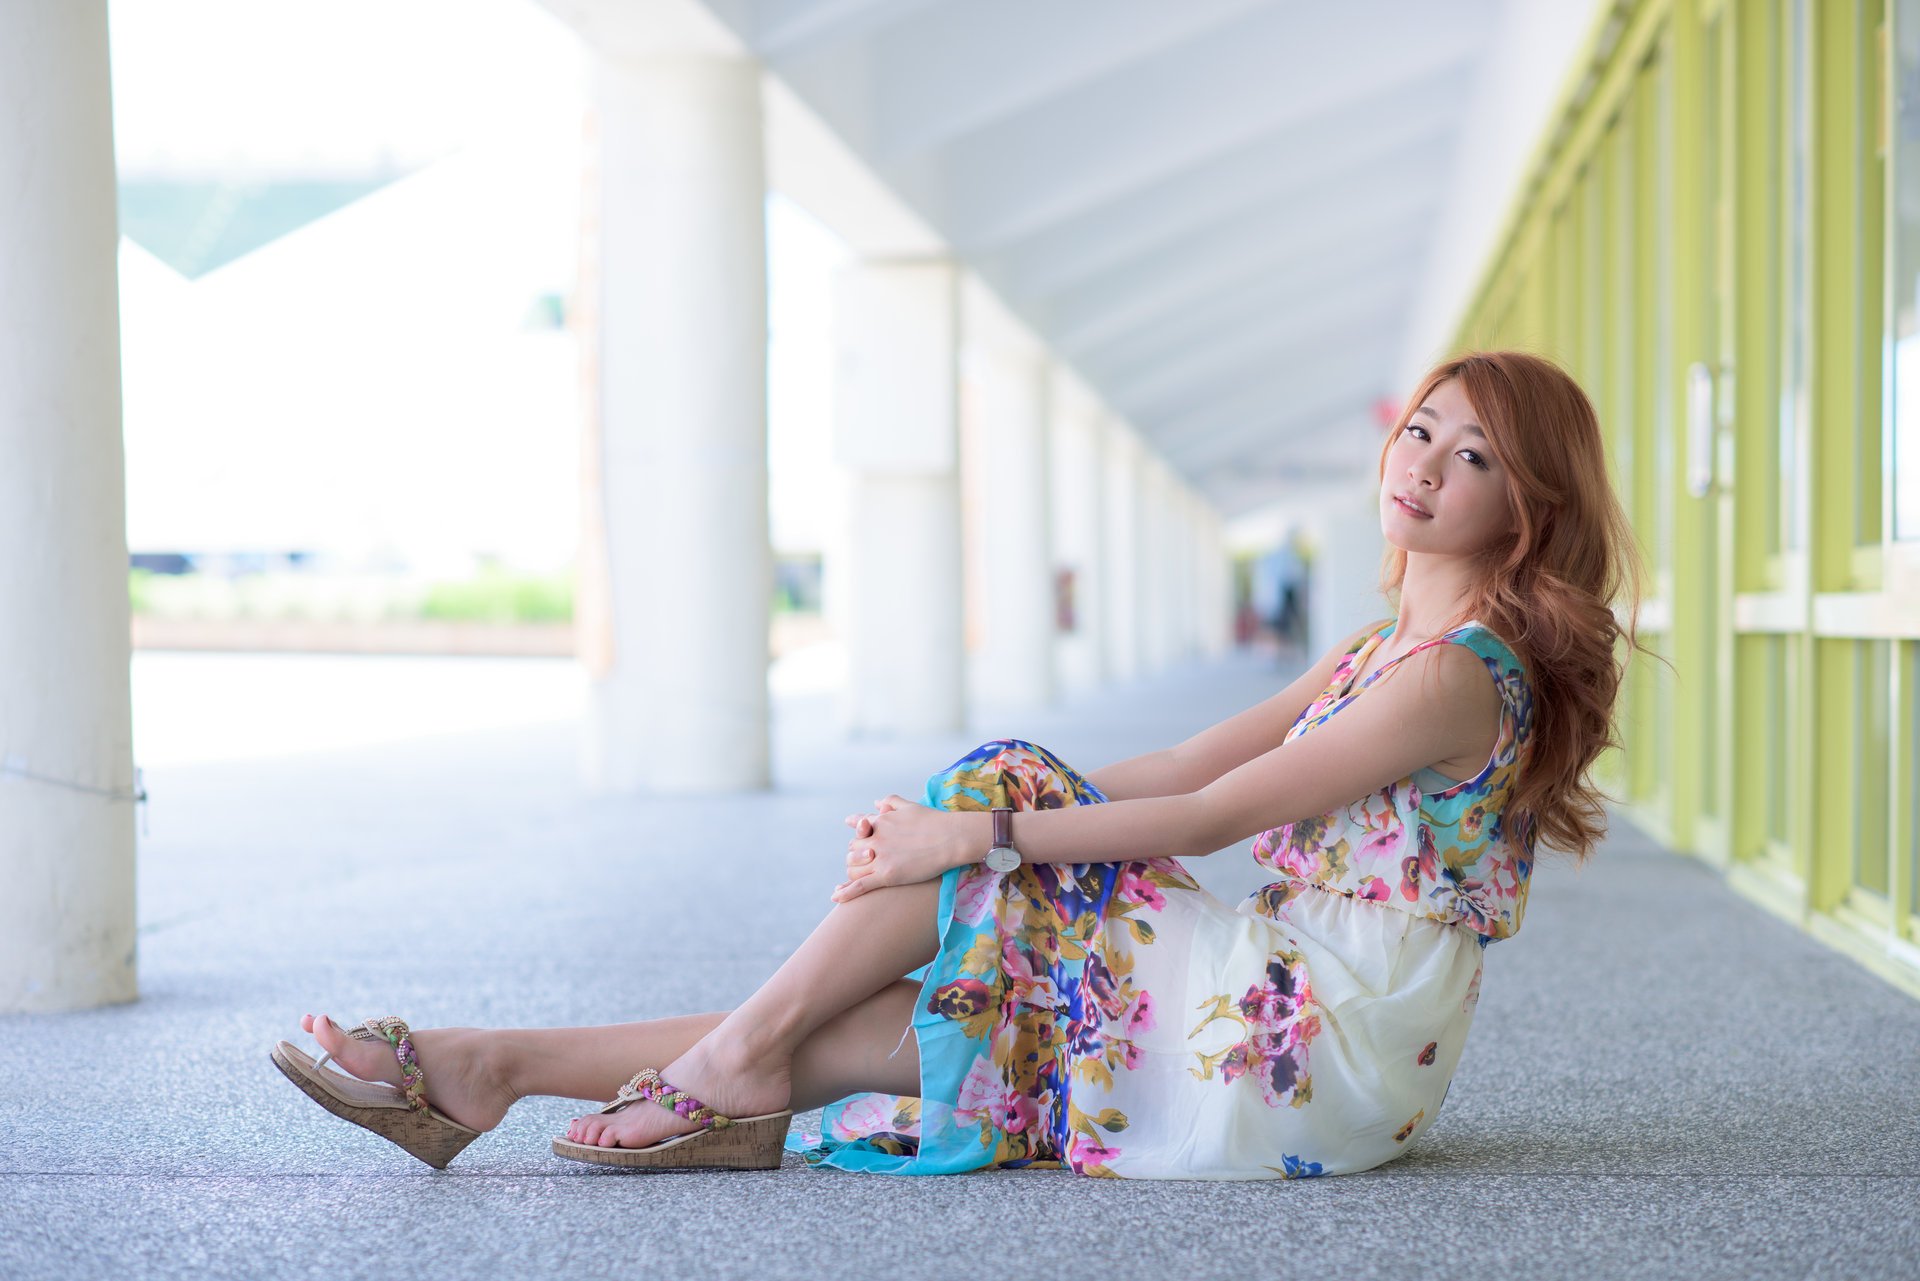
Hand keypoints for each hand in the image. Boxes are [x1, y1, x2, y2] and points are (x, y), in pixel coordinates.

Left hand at [833, 794, 960, 902]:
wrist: (952, 838)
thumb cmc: (935, 821)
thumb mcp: (909, 806)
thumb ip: (890, 802)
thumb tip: (876, 802)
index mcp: (880, 822)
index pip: (859, 831)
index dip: (860, 838)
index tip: (863, 845)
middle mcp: (876, 839)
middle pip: (852, 851)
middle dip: (857, 857)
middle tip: (869, 864)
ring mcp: (880, 858)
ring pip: (853, 868)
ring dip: (854, 873)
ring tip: (863, 878)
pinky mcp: (887, 875)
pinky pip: (860, 885)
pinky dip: (845, 892)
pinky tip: (835, 898)